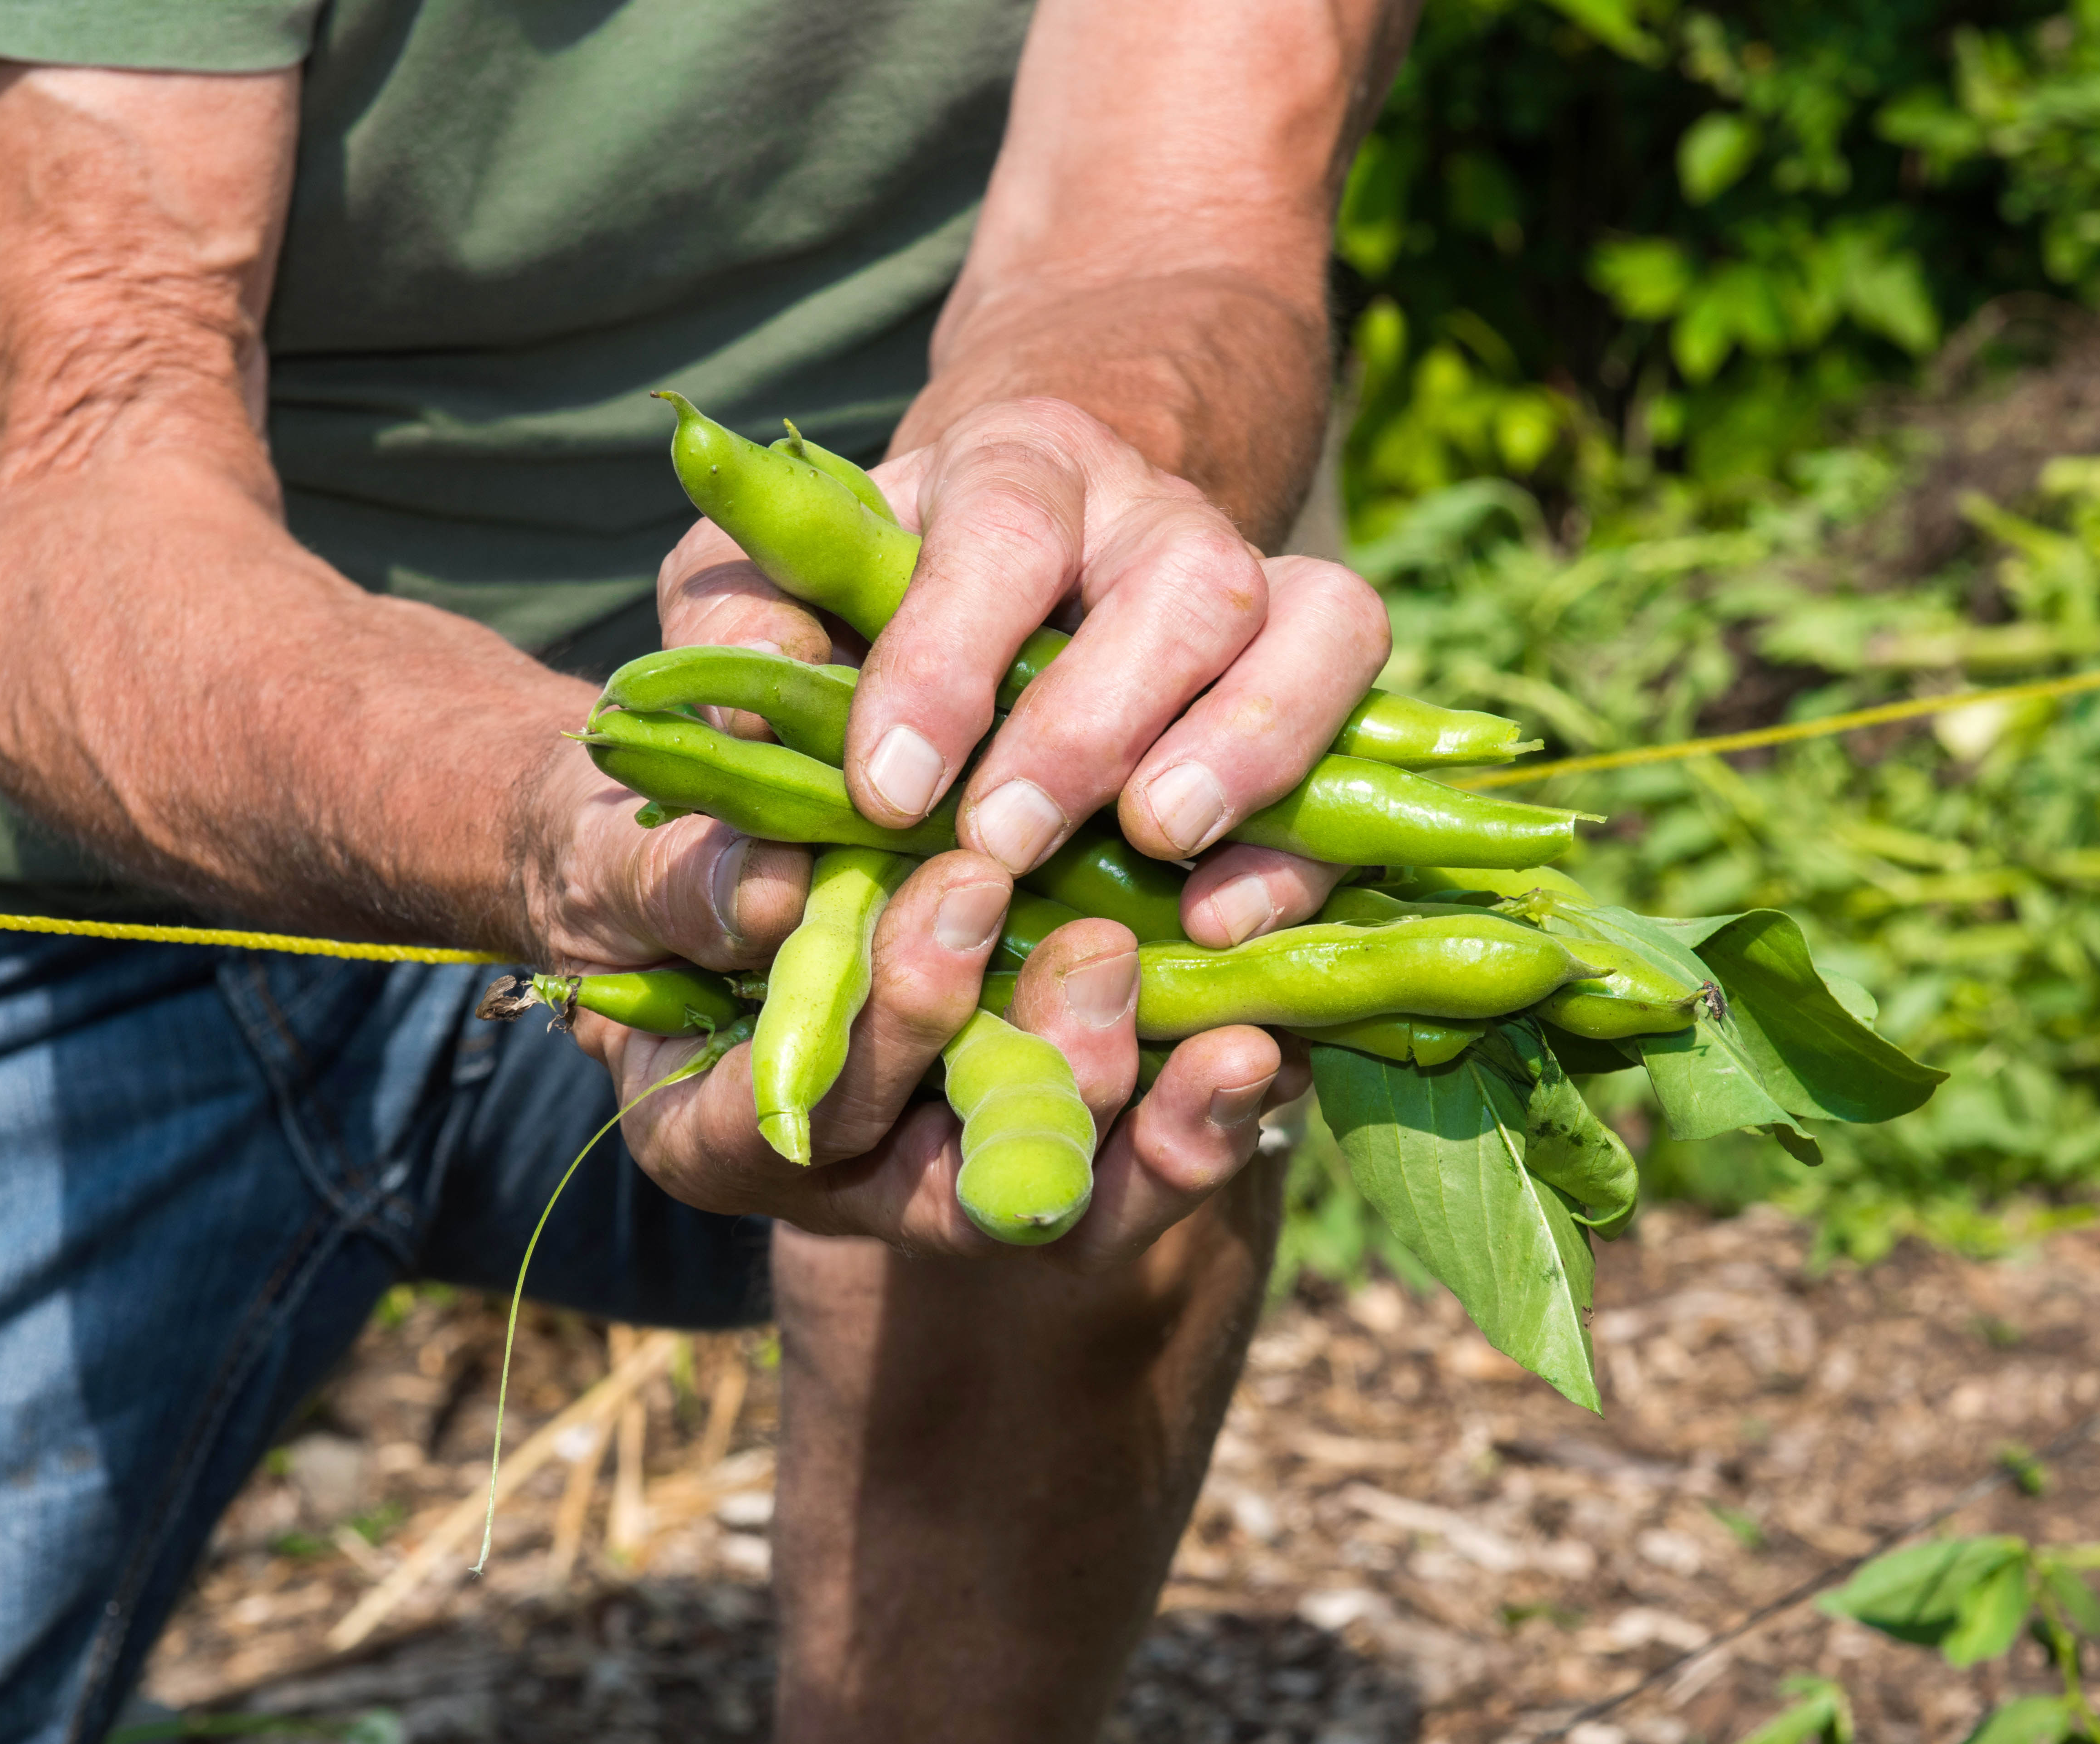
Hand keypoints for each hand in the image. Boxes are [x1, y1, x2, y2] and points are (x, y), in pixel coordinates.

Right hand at [570, 853, 1307, 1261]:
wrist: (710, 854)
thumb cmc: (632, 850)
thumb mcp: (614, 849)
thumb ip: (669, 873)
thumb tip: (771, 893)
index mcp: (710, 1129)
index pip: (781, 1129)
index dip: (877, 1034)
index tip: (958, 892)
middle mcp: (842, 1175)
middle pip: (945, 1179)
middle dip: (1032, 1067)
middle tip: (1100, 948)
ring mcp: (950, 1161)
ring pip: (1064, 1198)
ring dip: (1148, 1114)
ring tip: (1228, 1031)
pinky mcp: (1049, 1127)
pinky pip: (1134, 1163)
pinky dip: (1200, 1112)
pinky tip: (1274, 1051)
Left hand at [654, 397, 1392, 945]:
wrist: (1026, 546)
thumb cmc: (878, 591)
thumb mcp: (778, 581)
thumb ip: (738, 632)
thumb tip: (750, 734)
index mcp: (1013, 471)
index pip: (998, 528)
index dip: (948, 657)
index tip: (885, 790)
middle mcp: (1156, 514)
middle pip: (1183, 581)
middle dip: (1097, 721)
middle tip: (1006, 841)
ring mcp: (1258, 589)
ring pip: (1319, 622)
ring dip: (1246, 749)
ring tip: (1160, 849)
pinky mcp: (1316, 675)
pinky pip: (1361, 723)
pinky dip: (1306, 832)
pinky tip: (1222, 916)